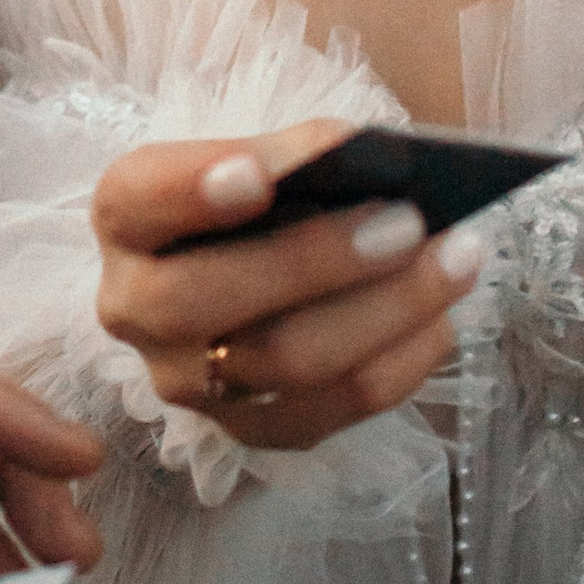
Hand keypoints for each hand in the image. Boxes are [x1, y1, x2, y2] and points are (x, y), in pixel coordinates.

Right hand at [94, 117, 488, 452]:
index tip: (259, 176)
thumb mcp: (257, 156)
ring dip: (384, 311)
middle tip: (408, 221)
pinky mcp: (248, 429)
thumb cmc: (259, 196)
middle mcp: (134, 307)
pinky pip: (330, 412)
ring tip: (457, 258)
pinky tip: (444, 319)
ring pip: (282, 363)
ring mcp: (187, 381)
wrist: (252, 264)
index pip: (139, 200)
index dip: (193, 190)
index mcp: (126, 217)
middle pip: (207, 299)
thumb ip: (294, 155)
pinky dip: (398, 363)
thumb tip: (367, 161)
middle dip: (317, 260)